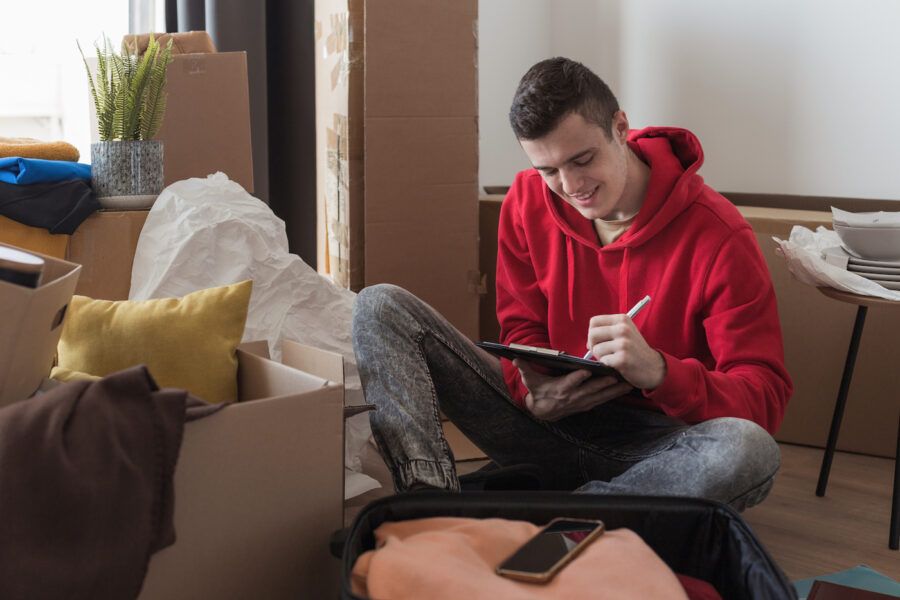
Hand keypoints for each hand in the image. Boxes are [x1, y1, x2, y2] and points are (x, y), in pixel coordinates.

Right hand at [514, 359, 632, 420]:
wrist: (543, 411)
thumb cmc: (538, 392)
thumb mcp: (530, 381)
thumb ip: (525, 369)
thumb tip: (516, 358)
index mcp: (560, 389)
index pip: (569, 383)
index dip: (578, 378)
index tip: (587, 371)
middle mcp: (573, 397)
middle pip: (590, 390)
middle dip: (604, 383)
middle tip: (616, 375)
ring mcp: (582, 402)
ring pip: (600, 396)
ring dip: (614, 390)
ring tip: (628, 383)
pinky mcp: (588, 405)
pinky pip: (603, 399)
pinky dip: (614, 394)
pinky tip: (625, 389)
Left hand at [586, 314, 665, 389]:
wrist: (653, 367)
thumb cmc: (634, 351)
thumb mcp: (625, 333)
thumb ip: (607, 331)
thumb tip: (588, 342)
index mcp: (622, 319)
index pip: (594, 322)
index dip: (592, 333)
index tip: (599, 342)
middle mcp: (623, 329)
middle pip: (592, 334)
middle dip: (593, 346)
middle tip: (602, 353)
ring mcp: (624, 344)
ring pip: (596, 349)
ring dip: (601, 357)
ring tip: (613, 359)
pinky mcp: (623, 359)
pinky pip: (603, 361)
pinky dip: (607, 365)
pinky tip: (617, 365)